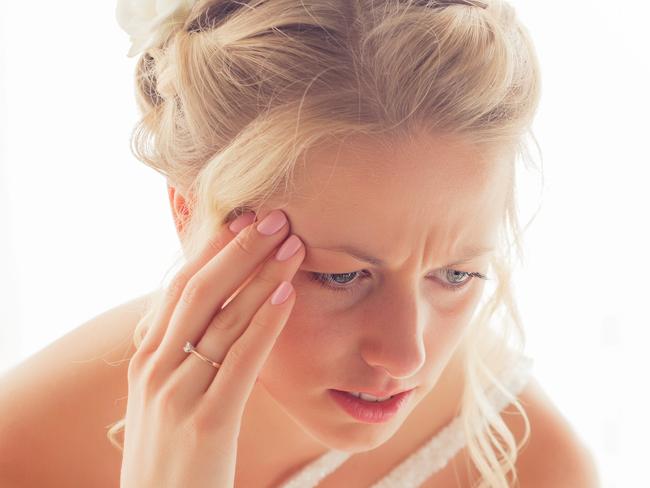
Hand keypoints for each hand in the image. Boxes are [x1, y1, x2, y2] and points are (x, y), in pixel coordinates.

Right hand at [119, 209, 304, 487]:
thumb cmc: (172, 450)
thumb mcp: (164, 395)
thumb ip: (182, 352)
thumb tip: (217, 312)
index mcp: (146, 356)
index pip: (180, 286)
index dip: (214, 248)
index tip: (246, 218)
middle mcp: (155, 367)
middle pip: (200, 291)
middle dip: (240, 249)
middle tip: (277, 217)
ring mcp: (176, 394)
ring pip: (223, 319)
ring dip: (262, 276)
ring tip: (294, 245)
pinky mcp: (206, 423)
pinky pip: (239, 361)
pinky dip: (264, 323)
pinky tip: (287, 296)